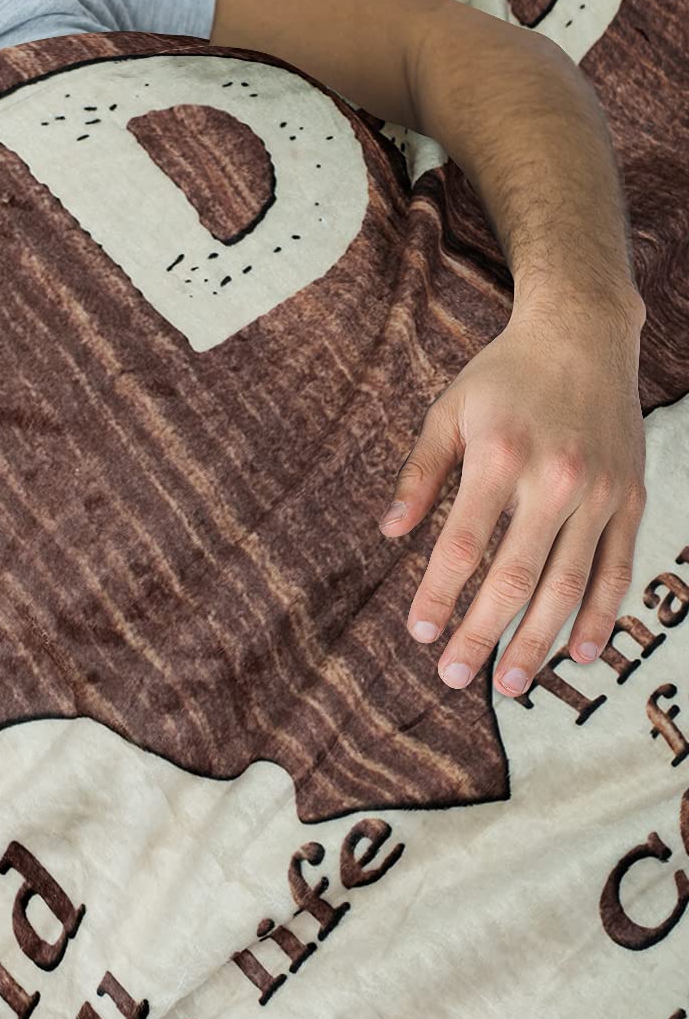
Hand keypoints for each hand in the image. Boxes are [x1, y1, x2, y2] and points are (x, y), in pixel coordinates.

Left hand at [380, 290, 647, 696]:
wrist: (583, 335)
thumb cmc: (502, 377)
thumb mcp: (446, 413)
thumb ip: (418, 474)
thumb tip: (389, 533)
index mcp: (499, 459)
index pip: (463, 545)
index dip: (440, 595)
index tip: (419, 633)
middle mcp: (553, 481)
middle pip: (515, 577)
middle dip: (483, 633)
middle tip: (455, 678)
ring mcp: (598, 494)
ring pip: (569, 584)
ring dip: (539, 640)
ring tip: (510, 683)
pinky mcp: (630, 499)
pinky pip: (617, 568)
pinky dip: (602, 615)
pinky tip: (582, 653)